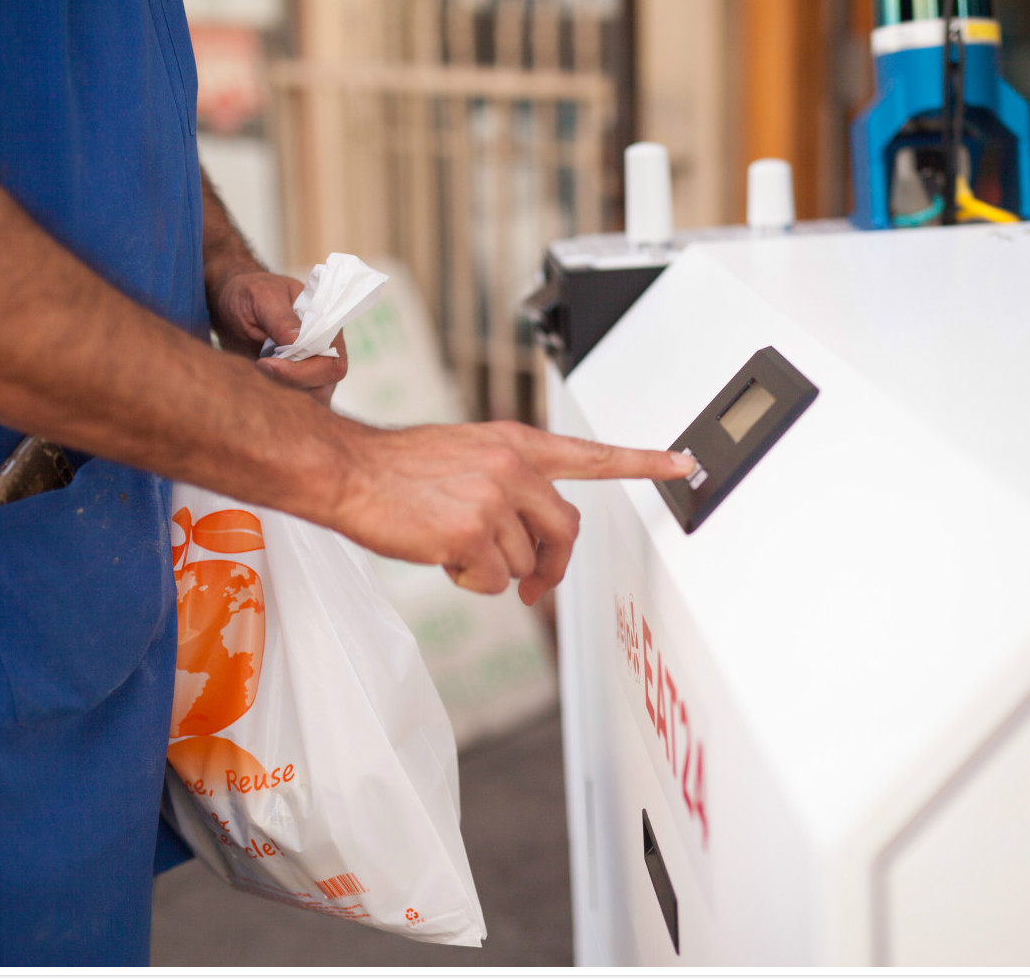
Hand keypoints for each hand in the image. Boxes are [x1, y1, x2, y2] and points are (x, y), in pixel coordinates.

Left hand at [209, 271, 344, 398]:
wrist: (231, 302)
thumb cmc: (250, 293)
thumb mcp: (261, 297)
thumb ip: (280, 318)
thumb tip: (298, 341)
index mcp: (326, 326)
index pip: (331, 362)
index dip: (302, 371)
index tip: (266, 363)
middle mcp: (324, 350)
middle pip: (324, 385)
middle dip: (290, 383)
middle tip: (257, 367)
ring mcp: (311, 368)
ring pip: (312, 398)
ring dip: (283, 393)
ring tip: (255, 372)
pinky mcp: (294, 381)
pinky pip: (296, 401)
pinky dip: (277, 398)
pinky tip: (257, 381)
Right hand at [321, 421, 695, 604]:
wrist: (347, 472)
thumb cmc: (395, 470)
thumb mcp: (463, 456)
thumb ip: (506, 482)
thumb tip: (529, 540)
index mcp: (514, 444)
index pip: (591, 455)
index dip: (642, 462)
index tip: (683, 464)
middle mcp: (512, 467)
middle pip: (565, 531)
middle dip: (550, 565)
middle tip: (533, 585)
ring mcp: (493, 500)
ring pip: (525, 563)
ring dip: (494, 571)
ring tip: (450, 546)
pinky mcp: (471, 534)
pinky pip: (495, 583)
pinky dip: (471, 583)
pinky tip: (440, 556)